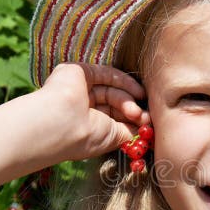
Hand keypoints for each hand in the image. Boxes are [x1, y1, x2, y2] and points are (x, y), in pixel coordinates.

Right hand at [34, 63, 149, 161]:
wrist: (61, 125)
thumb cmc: (85, 138)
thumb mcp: (113, 138)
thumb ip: (128, 130)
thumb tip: (144, 125)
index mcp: (85, 123)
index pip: (113, 117)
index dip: (131, 119)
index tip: (147, 124)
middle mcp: (81, 105)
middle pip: (115, 103)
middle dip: (132, 110)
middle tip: (143, 118)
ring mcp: (79, 88)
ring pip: (112, 89)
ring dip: (129, 100)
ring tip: (136, 112)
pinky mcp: (79, 71)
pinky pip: (107, 73)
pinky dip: (125, 81)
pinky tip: (137, 92)